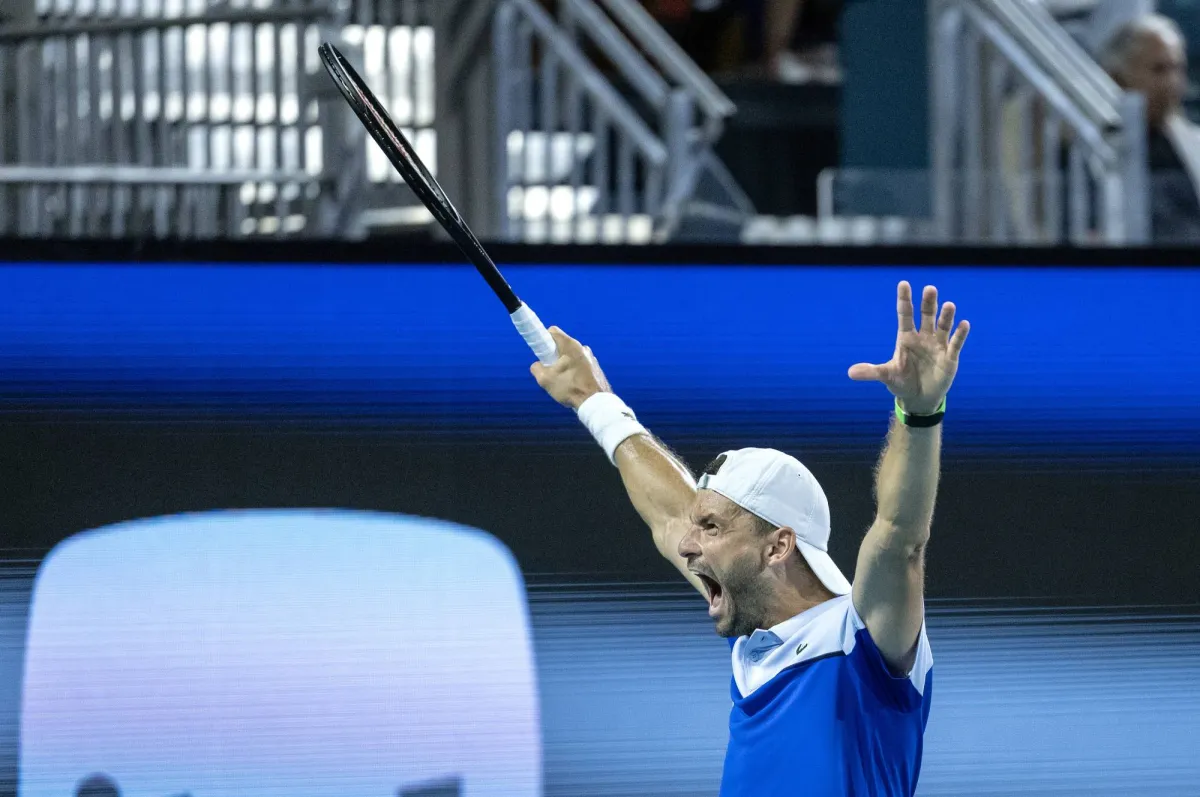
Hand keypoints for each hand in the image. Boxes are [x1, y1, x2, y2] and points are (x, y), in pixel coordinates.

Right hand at [530, 327, 612, 409]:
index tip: (541, 353)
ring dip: (564, 365)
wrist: (595, 402)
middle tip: (551, 370)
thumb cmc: (570, 388)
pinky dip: (574, 371)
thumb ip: (536, 368)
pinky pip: (580, 364)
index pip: (552, 331)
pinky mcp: (596, 367)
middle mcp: (582, 347)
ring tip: (563, 381)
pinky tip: (574, 384)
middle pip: (562, 345)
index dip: (543, 339)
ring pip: (571, 356)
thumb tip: (537, 365)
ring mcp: (591, 357)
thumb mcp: (545, 380)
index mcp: (570, 345)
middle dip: (553, 356)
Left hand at [849, 282, 969, 414]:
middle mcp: (923, 337)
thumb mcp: (886, 376)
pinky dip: (960, 334)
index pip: (905, 315)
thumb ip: (871, 372)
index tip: (903, 284)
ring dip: (946, 316)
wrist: (919, 398)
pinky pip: (956, 343)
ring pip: (943, 326)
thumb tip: (850, 373)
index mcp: (906, 338)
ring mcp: (937, 345)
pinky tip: (964, 324)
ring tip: (949, 305)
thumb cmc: (901, 383)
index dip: (904, 300)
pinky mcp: (950, 357)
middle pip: (926, 316)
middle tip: (930, 289)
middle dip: (929, 303)